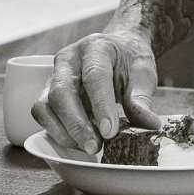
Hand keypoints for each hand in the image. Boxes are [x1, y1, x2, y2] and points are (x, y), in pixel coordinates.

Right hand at [32, 28, 160, 153]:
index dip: (100, 105)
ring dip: (63, 132)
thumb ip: (142, 99)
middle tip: (95, 147)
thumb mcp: (143, 73)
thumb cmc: (129, 60)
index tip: (109, 132)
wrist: (118, 49)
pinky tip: (78, 142)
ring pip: (44, 105)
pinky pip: (42, 115)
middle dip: (76, 124)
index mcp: (96, 47)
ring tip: (88, 147)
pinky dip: (56, 132)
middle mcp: (68, 59)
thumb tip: (150, 125)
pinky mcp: (47, 93)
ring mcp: (53, 75)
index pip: (94, 76)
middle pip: (61, 92)